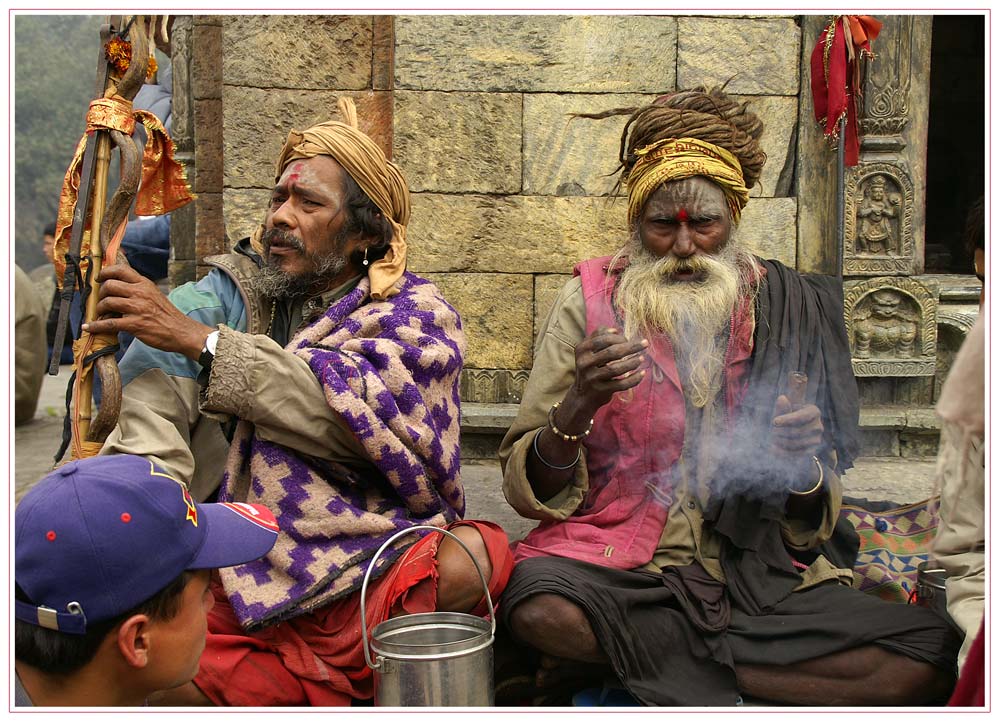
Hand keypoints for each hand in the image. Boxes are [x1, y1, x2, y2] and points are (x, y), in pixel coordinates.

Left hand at [81, 264, 212, 359]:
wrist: (182, 332)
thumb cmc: (168, 316)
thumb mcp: (155, 295)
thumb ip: (139, 290)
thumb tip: (119, 288)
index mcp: (145, 284)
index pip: (120, 270)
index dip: (105, 272)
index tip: (99, 278)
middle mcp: (140, 293)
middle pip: (109, 285)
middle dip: (100, 293)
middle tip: (100, 301)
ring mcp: (137, 308)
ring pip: (107, 303)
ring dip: (99, 309)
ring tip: (99, 314)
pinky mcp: (135, 324)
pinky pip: (109, 323)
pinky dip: (96, 326)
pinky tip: (89, 327)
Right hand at [566, 326, 647, 417]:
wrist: (582, 396)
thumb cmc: (590, 369)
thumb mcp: (588, 352)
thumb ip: (598, 337)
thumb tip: (615, 330)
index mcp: (581, 350)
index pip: (602, 339)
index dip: (619, 337)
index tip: (629, 339)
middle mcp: (584, 363)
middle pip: (611, 352)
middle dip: (631, 347)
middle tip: (645, 343)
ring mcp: (592, 378)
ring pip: (616, 368)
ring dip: (632, 362)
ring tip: (642, 358)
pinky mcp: (601, 391)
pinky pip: (621, 384)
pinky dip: (634, 379)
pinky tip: (642, 373)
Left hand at [770, 394, 823, 459]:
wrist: (789, 436)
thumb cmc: (785, 419)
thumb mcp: (782, 413)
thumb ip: (782, 408)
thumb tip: (782, 398)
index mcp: (813, 411)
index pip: (802, 416)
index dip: (787, 419)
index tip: (774, 421)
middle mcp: (818, 426)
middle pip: (797, 431)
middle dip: (780, 432)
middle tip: (771, 432)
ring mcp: (816, 440)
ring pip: (795, 443)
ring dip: (780, 442)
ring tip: (772, 439)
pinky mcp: (811, 451)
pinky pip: (796, 454)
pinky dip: (783, 452)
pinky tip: (773, 449)